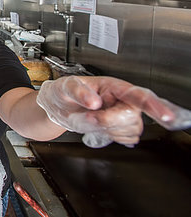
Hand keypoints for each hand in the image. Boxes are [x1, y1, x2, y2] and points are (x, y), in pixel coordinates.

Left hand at [36, 76, 190, 147]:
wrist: (58, 107)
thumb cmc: (63, 92)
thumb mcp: (65, 87)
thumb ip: (78, 91)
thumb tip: (94, 101)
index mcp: (112, 86)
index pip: (136, 94)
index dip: (153, 105)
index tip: (165, 116)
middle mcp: (121, 99)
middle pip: (132, 116)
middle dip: (110, 121)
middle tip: (89, 117)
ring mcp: (121, 113)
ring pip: (131, 128)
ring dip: (110, 129)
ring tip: (91, 120)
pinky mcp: (119, 126)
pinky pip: (126, 137)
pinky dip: (112, 136)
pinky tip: (100, 128)